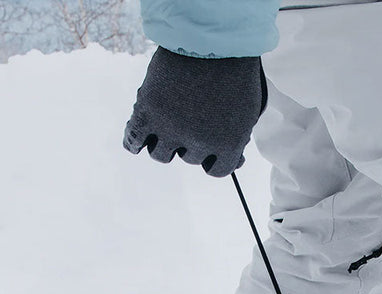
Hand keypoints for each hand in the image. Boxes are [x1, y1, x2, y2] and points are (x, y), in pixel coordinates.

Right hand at [123, 47, 266, 176]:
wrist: (211, 35)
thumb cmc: (235, 70)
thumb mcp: (249, 110)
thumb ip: (239, 139)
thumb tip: (237, 161)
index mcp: (227, 145)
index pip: (217, 170)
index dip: (214, 161)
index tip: (212, 153)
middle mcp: (198, 142)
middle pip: (189, 158)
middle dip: (192, 141)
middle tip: (192, 118)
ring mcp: (171, 128)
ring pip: (161, 154)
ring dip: (164, 143)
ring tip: (166, 127)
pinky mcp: (148, 111)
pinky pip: (134, 139)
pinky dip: (133, 142)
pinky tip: (135, 143)